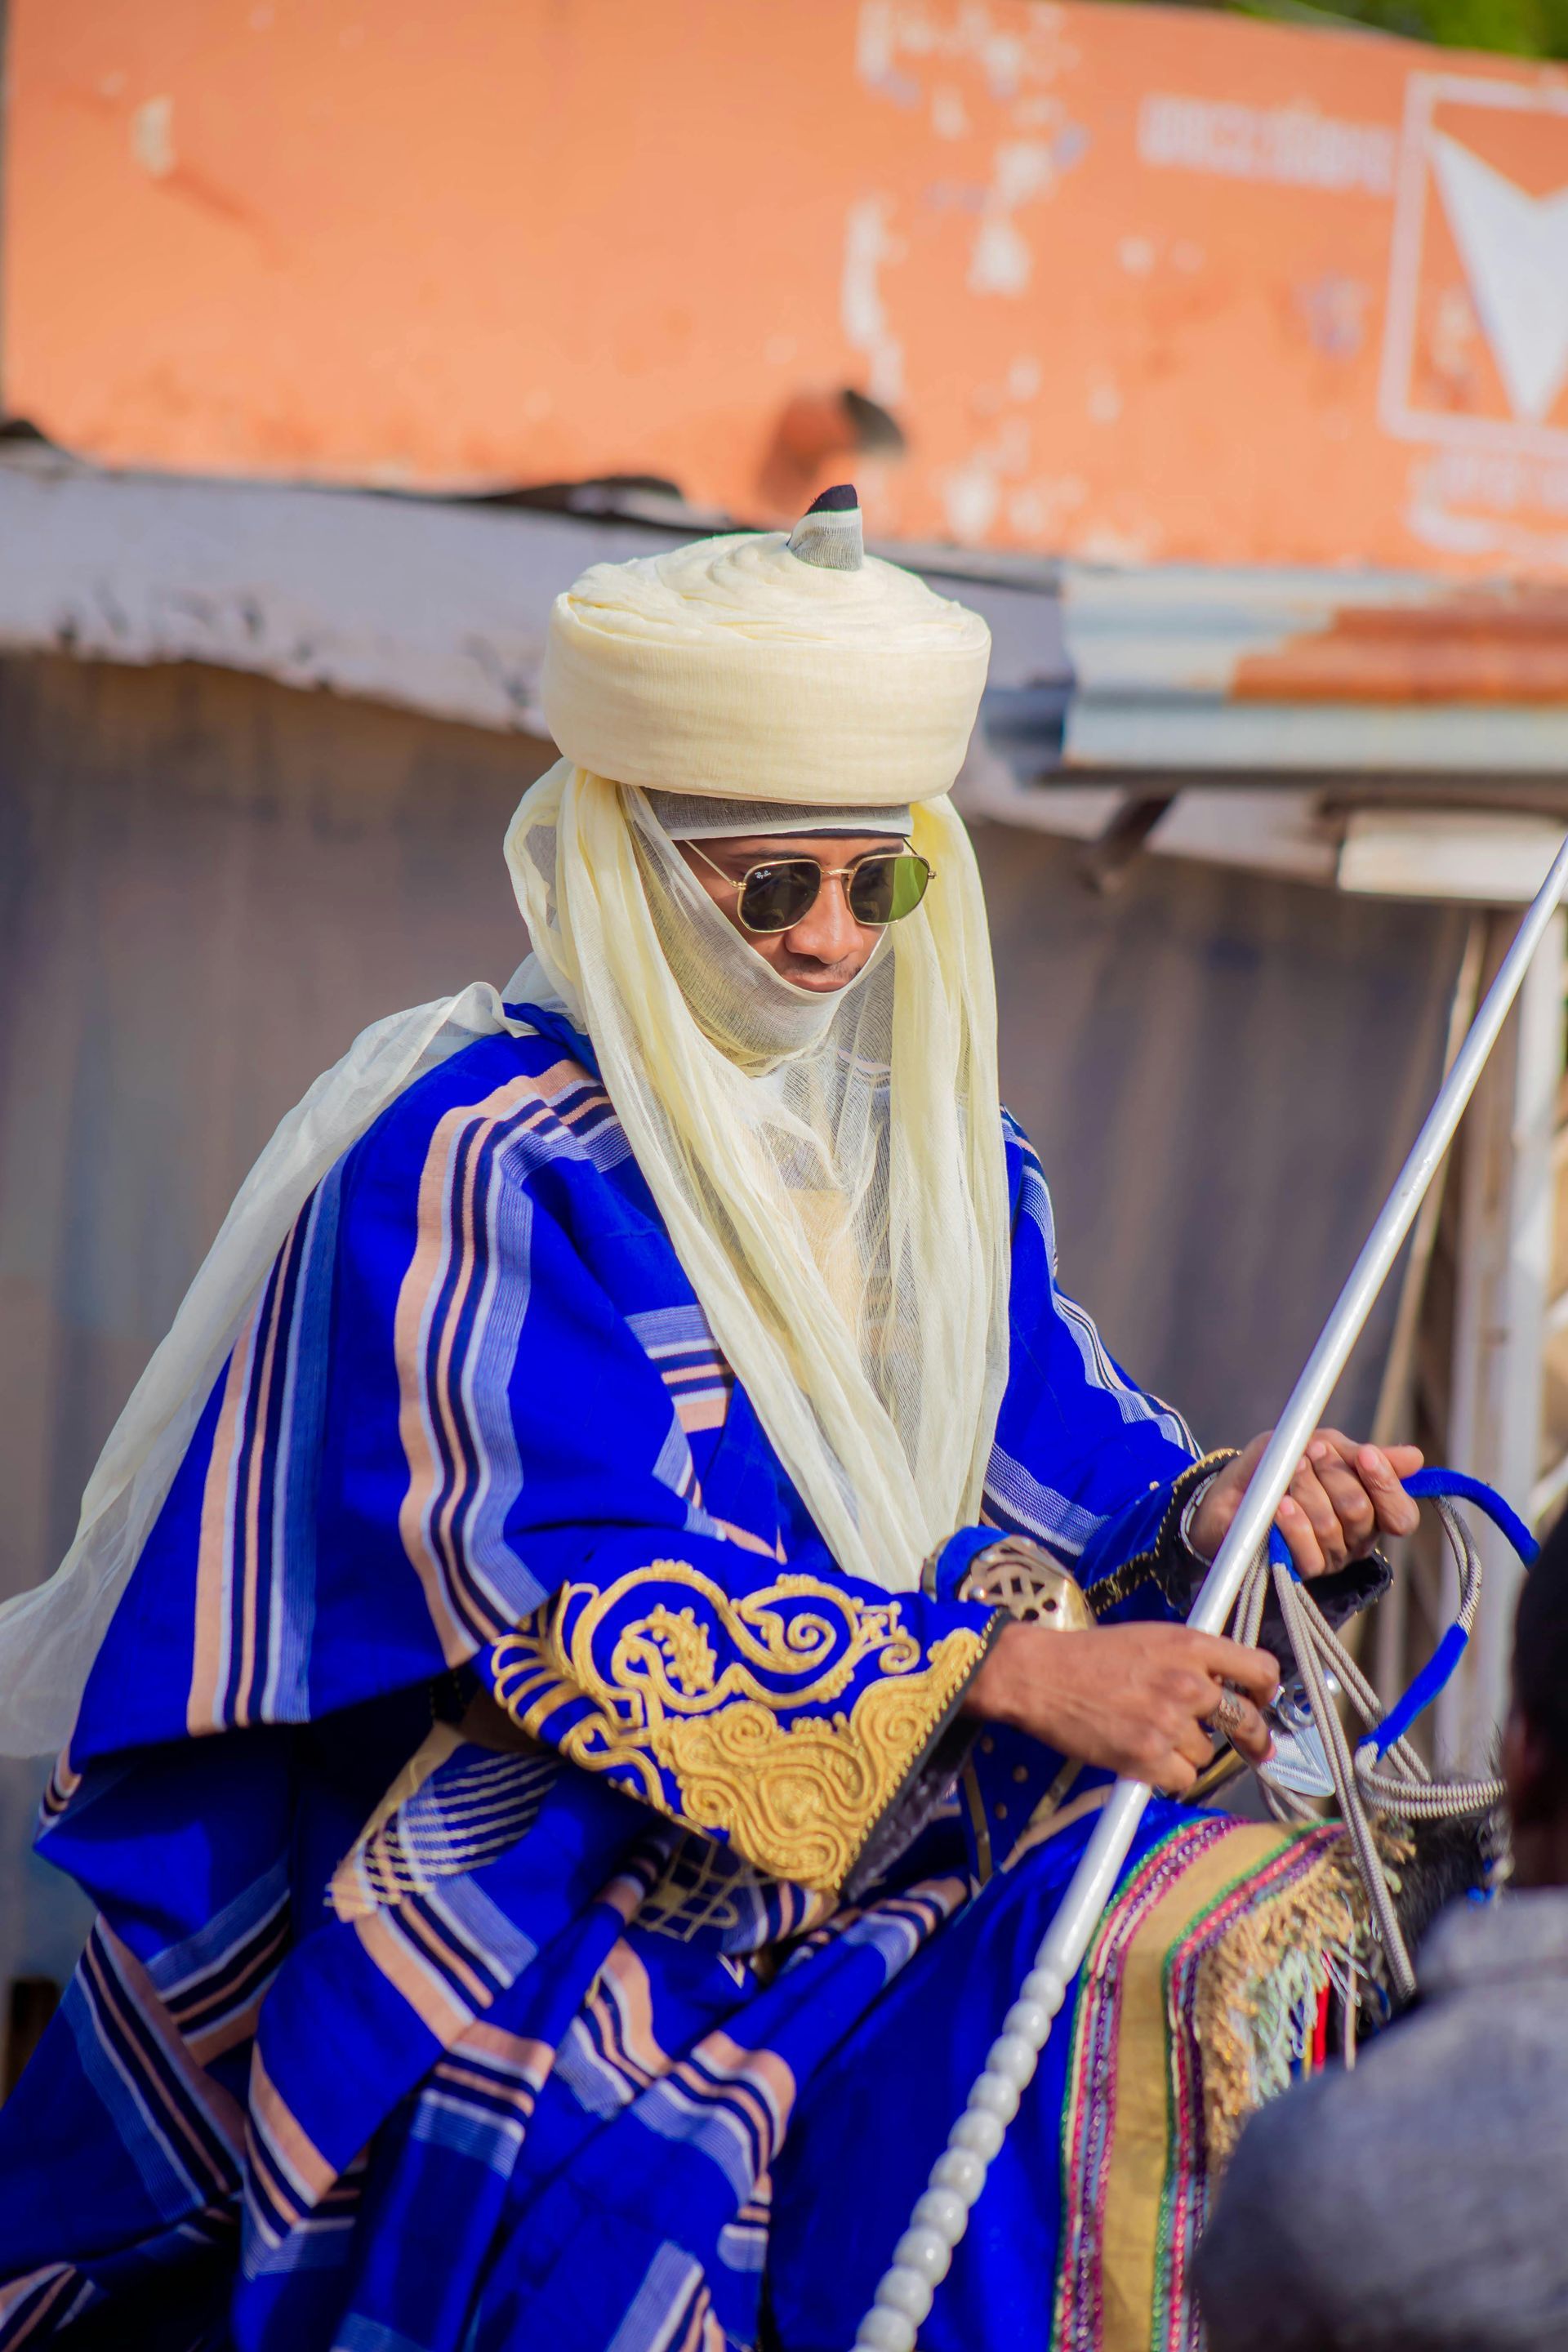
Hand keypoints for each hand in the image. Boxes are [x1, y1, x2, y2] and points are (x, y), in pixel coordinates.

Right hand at [963, 1619, 1279, 1792]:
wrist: (1041, 1675)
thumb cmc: (1089, 1656)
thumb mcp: (1150, 1639)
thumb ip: (1191, 1658)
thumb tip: (1225, 1688)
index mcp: (1190, 1645)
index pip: (1258, 1668)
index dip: (1266, 1689)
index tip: (1262, 1699)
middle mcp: (1187, 1683)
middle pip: (1246, 1719)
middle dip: (1253, 1738)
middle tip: (1255, 1747)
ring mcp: (1169, 1722)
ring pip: (1207, 1752)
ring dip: (1188, 1750)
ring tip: (1154, 1734)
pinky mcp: (1148, 1756)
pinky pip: (1183, 1778)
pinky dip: (1168, 1774)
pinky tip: (1145, 1757)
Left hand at [1189, 1429, 1422, 1578]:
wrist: (1227, 1494)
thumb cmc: (1276, 1468)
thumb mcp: (1315, 1446)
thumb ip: (1357, 1453)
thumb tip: (1414, 1458)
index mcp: (1371, 1511)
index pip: (1401, 1514)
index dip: (1387, 1485)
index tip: (1363, 1454)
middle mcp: (1357, 1539)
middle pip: (1361, 1512)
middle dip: (1333, 1475)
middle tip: (1308, 1453)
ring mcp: (1330, 1558)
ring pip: (1331, 1527)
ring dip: (1306, 1490)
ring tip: (1287, 1471)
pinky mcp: (1299, 1571)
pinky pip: (1308, 1552)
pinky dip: (1293, 1523)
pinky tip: (1281, 1505)